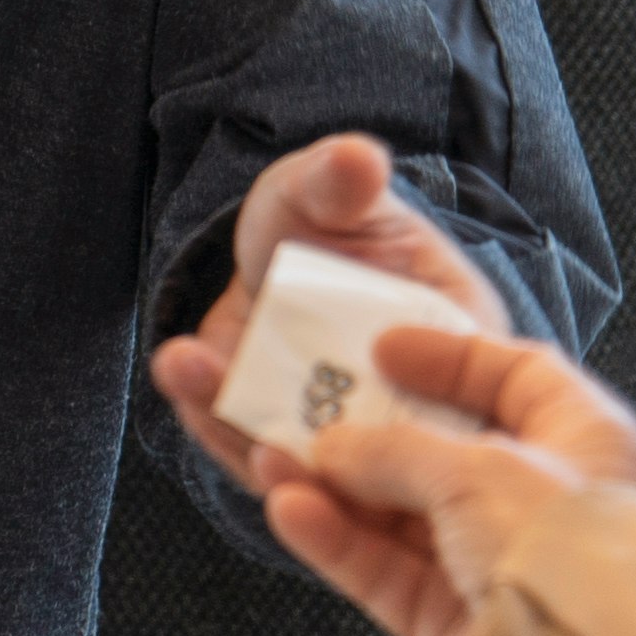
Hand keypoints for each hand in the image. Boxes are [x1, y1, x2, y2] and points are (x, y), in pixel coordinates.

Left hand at [147, 134, 511, 490]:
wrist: (272, 245)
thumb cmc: (330, 215)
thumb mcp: (334, 190)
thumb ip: (343, 184)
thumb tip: (357, 158)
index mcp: (455, 346)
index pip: (455, 409)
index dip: (415, 429)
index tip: (360, 418)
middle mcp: (407, 409)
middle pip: (386, 474)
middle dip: (328, 475)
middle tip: (264, 450)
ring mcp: (341, 433)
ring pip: (316, 477)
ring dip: (248, 443)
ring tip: (191, 371)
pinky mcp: (283, 441)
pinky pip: (255, 456)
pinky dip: (215, 426)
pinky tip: (180, 376)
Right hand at [251, 329, 635, 635]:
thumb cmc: (557, 543)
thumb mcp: (476, 467)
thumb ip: (394, 448)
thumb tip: (329, 446)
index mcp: (583, 440)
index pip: (514, 376)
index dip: (446, 355)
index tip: (379, 346)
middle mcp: (541, 500)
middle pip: (435, 449)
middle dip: (360, 426)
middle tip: (297, 399)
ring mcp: (493, 565)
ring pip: (397, 513)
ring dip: (329, 482)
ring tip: (264, 454)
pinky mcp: (454, 622)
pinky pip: (385, 571)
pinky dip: (336, 540)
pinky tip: (288, 508)